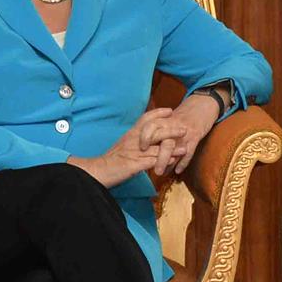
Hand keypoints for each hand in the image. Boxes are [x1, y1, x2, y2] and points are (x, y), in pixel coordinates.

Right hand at [69, 108, 185, 186]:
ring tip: (185, 148)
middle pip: (155, 131)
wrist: (97, 171)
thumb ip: (136, 142)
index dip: (157, 113)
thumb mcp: (124, 146)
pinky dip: (164, 161)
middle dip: (171, 130)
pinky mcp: (134, 165)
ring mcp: (134, 152)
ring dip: (172, 148)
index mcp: (130, 134)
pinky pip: (152, 161)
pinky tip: (173, 162)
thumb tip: (148, 141)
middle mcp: (133, 141)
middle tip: (184, 128)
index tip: (169, 110)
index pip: (145, 119)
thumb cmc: (111, 160)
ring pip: (156, 147)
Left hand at [144, 91, 220, 175]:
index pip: (150, 126)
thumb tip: (143, 145)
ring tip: (161, 173)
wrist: (201, 106)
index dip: (145, 137)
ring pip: (175, 148)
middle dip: (158, 157)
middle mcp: (173, 126)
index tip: (141, 148)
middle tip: (150, 167)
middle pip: (163, 141)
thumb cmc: (181, 116)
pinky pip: (189, 152)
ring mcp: (185, 133)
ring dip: (168, 162)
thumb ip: (155, 129)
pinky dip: (183, 163)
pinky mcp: (196, 137)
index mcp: (164, 120)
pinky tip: (178, 171)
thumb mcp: (167, 118)